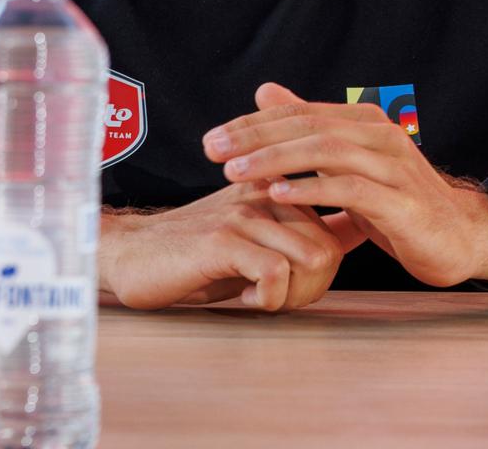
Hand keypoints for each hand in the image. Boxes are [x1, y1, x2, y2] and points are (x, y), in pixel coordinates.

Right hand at [101, 181, 361, 311]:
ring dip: (295, 296)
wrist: (129, 257)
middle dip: (314, 289)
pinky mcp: (221, 239)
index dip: (324, 270)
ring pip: (313, 259)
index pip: (337, 228)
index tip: (291, 284)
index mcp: (271, 189)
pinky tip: (244, 297)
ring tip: (262, 298)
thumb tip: (358, 225)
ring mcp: (241, 214)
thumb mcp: (253, 238)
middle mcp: (260, 193)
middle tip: (278, 298)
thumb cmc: (193, 256)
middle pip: (329, 249)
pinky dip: (270, 299)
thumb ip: (302, 230)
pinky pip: (277, 272)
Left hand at [205, 83, 487, 287]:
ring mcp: (394, 168)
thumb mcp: (346, 162)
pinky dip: (310, 189)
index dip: (252, 125)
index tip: (212, 140)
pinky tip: (277, 195)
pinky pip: (350, 190)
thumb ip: (308, 129)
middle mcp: (380, 136)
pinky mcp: (402, 203)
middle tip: (212, 151)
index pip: (297, 114)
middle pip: (307, 127)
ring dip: (275, 161)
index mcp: (364, 122)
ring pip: (325, 152)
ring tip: (235, 172)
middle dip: (254, 138)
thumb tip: (264, 91)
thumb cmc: (396, 201)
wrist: (460, 239)